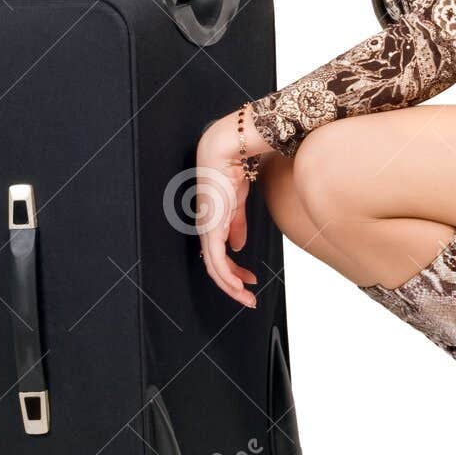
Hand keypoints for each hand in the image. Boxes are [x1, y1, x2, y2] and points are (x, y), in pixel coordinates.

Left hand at [194, 114, 264, 307]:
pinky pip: (218, 261)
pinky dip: (229, 276)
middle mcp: (206, 230)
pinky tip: (241, 284)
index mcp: (211, 225)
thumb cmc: (229, 172)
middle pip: (215, 269)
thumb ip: (236, 226)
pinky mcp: (211, 229)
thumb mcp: (237, 205)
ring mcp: (207, 231)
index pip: (218, 257)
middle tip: (249, 299)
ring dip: (232, 287)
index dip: (232, 274)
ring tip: (248, 297)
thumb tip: (238, 248)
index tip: (248, 282)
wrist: (224, 154)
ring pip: (215, 270)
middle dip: (233, 287)